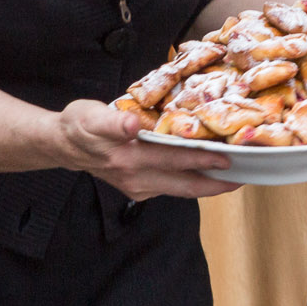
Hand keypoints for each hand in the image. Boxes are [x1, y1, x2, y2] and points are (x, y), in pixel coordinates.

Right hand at [54, 100, 237, 200]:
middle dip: (216, 183)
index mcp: (129, 158)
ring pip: (180, 189)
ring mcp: (138, 186)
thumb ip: (113, 122)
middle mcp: (137, 177)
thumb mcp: (91, 116)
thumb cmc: (79, 125)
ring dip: (206, 186)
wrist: (62, 145)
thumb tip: (132, 126)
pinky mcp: (138, 188)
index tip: (229, 157)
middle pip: (184, 183)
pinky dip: (190, 183)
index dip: (203, 159)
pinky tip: (204, 174)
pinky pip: (171, 187)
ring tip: (232, 179)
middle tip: (244, 176)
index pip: (175, 159)